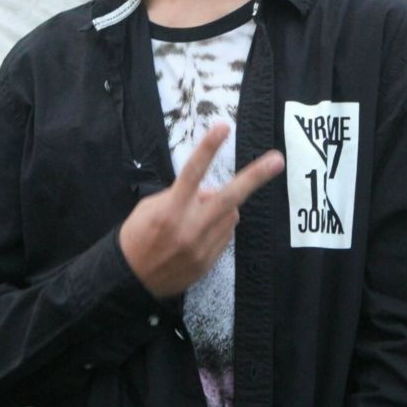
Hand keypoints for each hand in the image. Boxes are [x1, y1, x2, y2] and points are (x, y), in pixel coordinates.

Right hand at [118, 124, 284, 297]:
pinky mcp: (208, 262)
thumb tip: (211, 191)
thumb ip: (181, 195)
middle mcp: (189, 228)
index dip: (208, 148)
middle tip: (277, 159)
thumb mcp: (150, 207)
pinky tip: (197, 233)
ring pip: (231, 215)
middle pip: (230, 197)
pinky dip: (218, 227)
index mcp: (170, 210)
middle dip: (256, 176)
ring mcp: (202, 248)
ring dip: (224, 207)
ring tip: (199, 215)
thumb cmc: (137, 236)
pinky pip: (225, 235)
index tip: (223, 127)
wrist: (130, 280)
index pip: (192, 172)